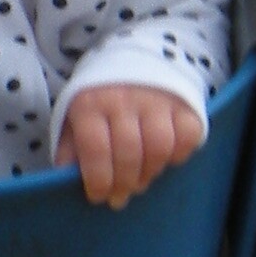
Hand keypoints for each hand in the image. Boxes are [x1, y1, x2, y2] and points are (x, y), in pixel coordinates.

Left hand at [58, 82, 201, 208]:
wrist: (133, 59)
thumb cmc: (100, 99)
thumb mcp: (74, 118)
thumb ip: (70, 149)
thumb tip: (68, 179)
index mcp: (91, 103)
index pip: (96, 150)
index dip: (98, 181)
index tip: (98, 197)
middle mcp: (124, 98)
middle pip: (129, 154)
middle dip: (124, 184)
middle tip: (120, 196)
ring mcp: (157, 99)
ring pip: (160, 148)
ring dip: (150, 172)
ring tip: (140, 180)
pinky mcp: (184, 102)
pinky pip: (188, 137)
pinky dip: (179, 154)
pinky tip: (165, 159)